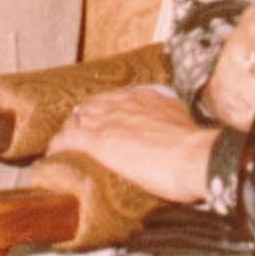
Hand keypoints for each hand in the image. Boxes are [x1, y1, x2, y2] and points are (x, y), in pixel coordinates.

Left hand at [48, 85, 219, 203]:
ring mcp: (109, 119)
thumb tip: (176, 146)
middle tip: (78, 136)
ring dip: (70, 133)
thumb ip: (174, 131)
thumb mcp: (186, 130)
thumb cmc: (199, 152)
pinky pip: (68, 138)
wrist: (197, 157)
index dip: (104, 111)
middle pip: (91, 106)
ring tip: (65, 147)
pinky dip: (59, 146)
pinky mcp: (98, 139)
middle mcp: (124, 102)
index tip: (103, 122)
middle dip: (83, 120)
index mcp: (147, 98)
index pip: (114, 99)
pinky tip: (55, 155)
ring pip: (76, 120)